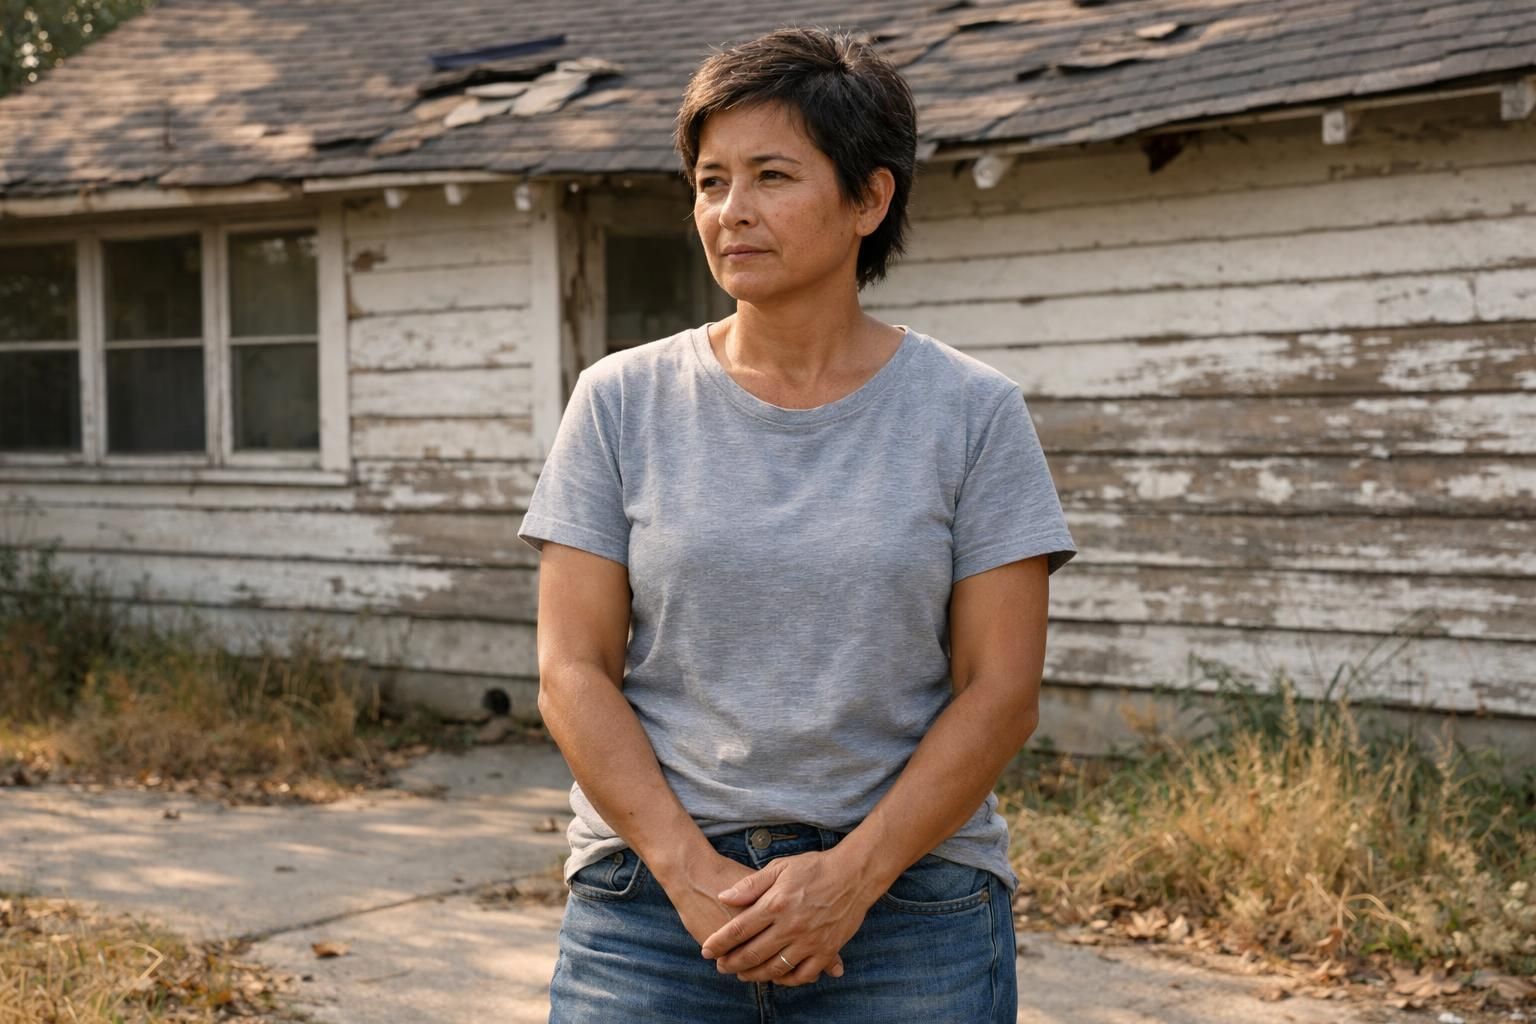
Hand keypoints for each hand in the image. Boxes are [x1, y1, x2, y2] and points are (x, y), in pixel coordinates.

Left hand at [656, 849, 845, 984]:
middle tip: (720, 966)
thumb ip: (750, 885)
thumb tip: (723, 897)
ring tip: (742, 974)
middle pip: (752, 954)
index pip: (738, 930)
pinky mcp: (827, 950)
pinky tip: (778, 976)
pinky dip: (788, 980)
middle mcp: (791, 926)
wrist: (854, 874)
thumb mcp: (779, 867)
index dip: (719, 943)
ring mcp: (810, 941)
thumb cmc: (814, 867)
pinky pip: (803, 975)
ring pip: (775, 968)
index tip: (707, 950)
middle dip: (731, 963)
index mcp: (776, 904)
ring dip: (755, 975)